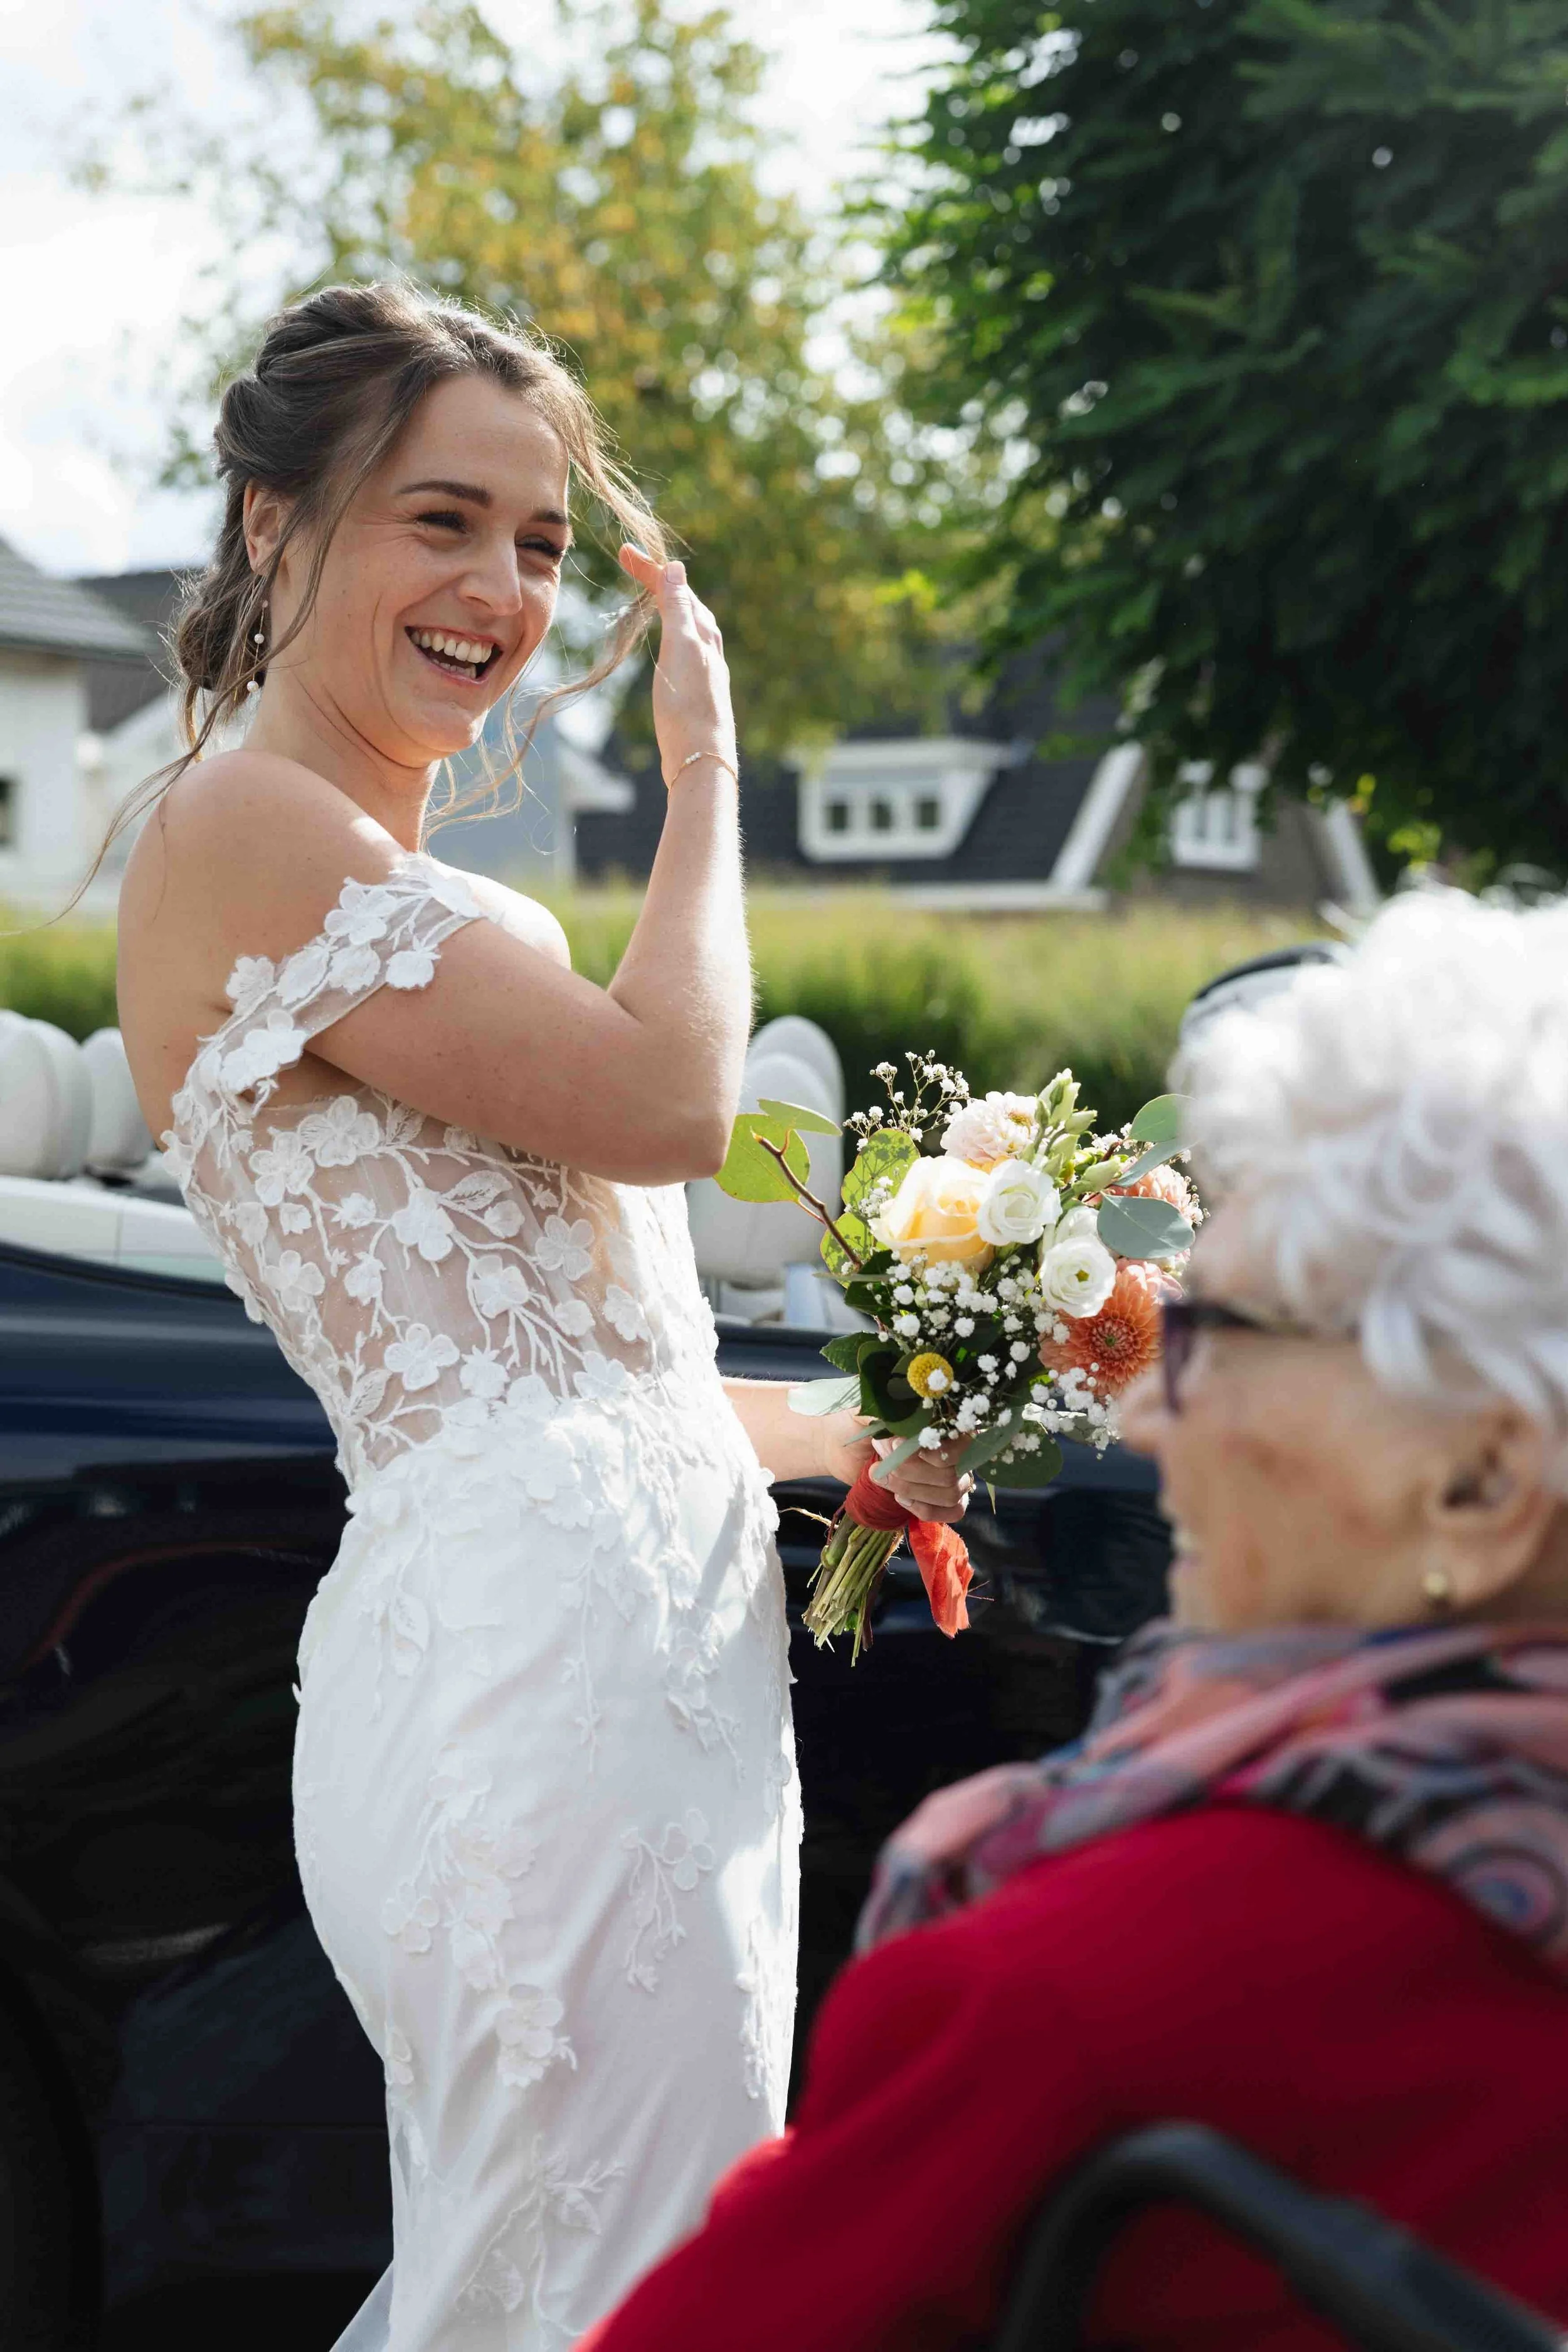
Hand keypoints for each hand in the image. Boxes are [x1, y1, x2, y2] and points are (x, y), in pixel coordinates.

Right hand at [618, 545, 736, 784]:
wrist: (700, 762)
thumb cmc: (687, 708)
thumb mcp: (680, 651)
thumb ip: (678, 609)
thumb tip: (676, 568)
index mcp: (703, 633)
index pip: (676, 587)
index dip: (651, 568)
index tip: (624, 550)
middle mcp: (708, 648)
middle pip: (684, 602)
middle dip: (658, 579)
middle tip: (629, 561)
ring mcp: (705, 670)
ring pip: (688, 625)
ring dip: (668, 603)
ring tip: (651, 591)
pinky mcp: (697, 691)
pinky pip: (686, 648)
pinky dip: (672, 631)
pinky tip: (670, 644)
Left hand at [817, 1411, 973, 1525]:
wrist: (840, 1446)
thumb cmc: (858, 1423)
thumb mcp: (870, 1413)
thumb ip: (890, 1419)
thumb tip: (904, 1437)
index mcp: (944, 1421)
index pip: (960, 1441)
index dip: (930, 1449)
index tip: (895, 1443)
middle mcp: (956, 1448)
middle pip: (952, 1473)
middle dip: (912, 1471)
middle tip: (881, 1462)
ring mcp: (953, 1474)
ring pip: (951, 1494)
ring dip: (912, 1490)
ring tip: (883, 1478)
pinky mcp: (943, 1498)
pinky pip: (953, 1511)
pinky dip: (926, 1509)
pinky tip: (901, 1499)